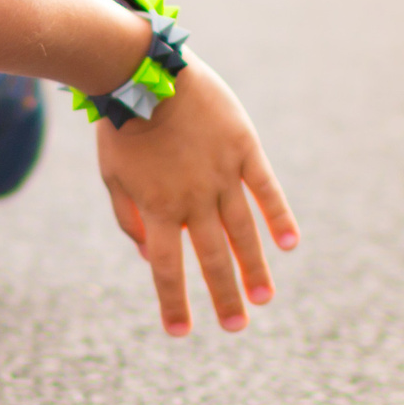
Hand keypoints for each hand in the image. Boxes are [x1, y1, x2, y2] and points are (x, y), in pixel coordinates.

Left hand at [92, 60, 298, 335]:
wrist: (141, 72)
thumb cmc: (122, 127)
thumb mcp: (113, 177)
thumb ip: (131, 220)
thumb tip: (152, 256)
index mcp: (158, 208)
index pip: (167, 268)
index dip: (174, 302)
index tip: (180, 332)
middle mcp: (193, 198)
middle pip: (213, 257)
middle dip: (225, 295)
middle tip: (237, 325)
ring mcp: (221, 174)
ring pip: (244, 231)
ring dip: (255, 267)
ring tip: (265, 297)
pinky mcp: (243, 148)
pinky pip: (265, 189)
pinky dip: (279, 216)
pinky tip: (290, 244)